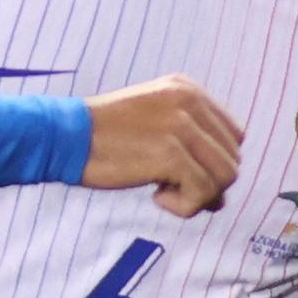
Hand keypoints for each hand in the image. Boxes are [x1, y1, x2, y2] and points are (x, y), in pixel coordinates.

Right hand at [81, 76, 242, 215]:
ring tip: (164, 194)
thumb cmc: (102, 138)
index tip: (181, 175)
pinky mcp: (170, 154)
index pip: (233, 135)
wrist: (64, 137)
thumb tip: (220, 196)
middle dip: (208, 183)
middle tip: (171, 190)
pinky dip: (184, 206)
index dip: (214, 163)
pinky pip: (202, 193)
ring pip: (225, 177)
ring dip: (199, 196)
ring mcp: (182, 127)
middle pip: (232, 157)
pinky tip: (156, 198)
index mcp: (187, 90)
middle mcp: (190, 103)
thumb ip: (188, 144)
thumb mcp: (152, 122)